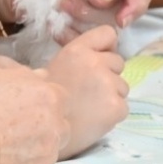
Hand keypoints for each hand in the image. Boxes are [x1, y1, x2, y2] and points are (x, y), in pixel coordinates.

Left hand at [0, 0, 154, 30]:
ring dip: (80, 21)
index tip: (123, 18)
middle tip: (67, 1)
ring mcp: (95, 10)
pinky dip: (70, 35)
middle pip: (124, 11)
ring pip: (104, 29)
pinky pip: (86, 41)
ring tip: (57, 6)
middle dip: (94, 11)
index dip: (138, 2)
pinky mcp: (79, 28)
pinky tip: (54, 24)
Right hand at [0, 60, 66, 163]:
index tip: (25, 108)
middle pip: (59, 128)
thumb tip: (37, 76)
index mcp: (48, 96)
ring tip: (5, 151)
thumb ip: (22, 75)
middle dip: (45, 128)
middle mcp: (55, 127)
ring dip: (34, 151)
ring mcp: (47, 158)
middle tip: (16, 132)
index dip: (42, 103)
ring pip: (48, 154)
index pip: (59, 98)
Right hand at [44, 26, 129, 157]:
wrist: (39, 130)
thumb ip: (77, 56)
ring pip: (122, 86)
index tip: (100, 58)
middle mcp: (96, 63)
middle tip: (89, 91)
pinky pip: (123, 107)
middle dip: (108, 74)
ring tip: (90, 108)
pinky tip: (94, 120)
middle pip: (118, 62)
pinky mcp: (117, 108)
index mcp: (78, 50)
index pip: (108, 34)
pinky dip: (112, 114)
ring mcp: (109, 86)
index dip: (106, 47)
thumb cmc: (42, 100)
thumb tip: (93, 52)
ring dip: (111, 95)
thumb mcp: (53, 67)